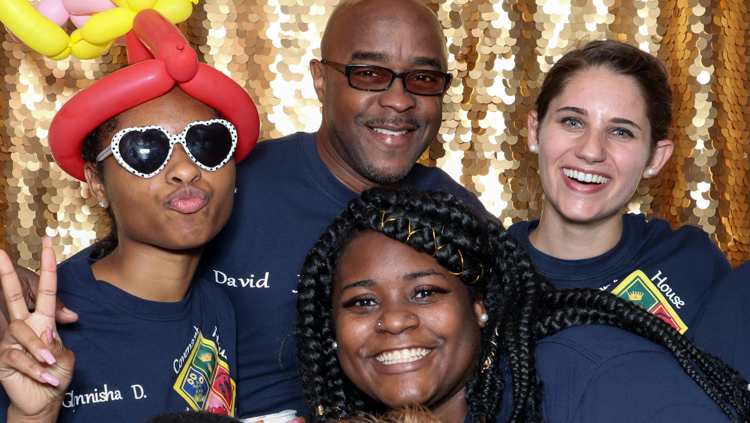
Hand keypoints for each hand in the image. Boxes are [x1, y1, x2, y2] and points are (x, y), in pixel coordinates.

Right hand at [0, 238, 74, 422]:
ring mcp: (10, 340)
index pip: (45, 289)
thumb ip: (58, 344)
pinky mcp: (2, 357)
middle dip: (6, 275)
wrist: (43, 398)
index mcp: (43, 320)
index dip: (48, 266)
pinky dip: (35, 370)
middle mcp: (24, 325)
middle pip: (12, 296)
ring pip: (23, 333)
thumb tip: (47, 332)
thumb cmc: (55, 373)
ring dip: (40, 351)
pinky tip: (46, 378)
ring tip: (50, 365)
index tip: (48, 242)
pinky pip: (18, 357)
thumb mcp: (64, 357)